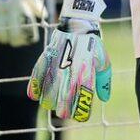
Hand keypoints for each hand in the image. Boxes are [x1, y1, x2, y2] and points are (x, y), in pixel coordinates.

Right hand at [0, 0, 45, 45]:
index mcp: (18, 4)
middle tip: (18, 40)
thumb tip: (44, 17)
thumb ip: (36, 4)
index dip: (27, 38)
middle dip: (16, 41)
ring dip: (4, 39)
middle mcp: (6, 8)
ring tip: (7, 35)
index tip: (29, 39)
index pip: (22, 29)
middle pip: (10, 36)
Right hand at [28, 0, 111, 121]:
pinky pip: (35, 83)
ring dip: (50, 102)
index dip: (81, 114)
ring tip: (54, 99)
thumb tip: (104, 98)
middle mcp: (69, 74)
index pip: (82, 105)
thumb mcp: (103, 61)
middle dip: (64, 111)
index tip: (81, 115)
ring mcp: (55, 68)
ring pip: (46, 100)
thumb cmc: (93, 44)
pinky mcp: (44, 61)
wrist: (78, 23)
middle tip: (66, 109)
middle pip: (62, 108)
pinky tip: (39, 92)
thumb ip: (103, 81)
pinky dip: (35, 90)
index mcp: (86, 75)